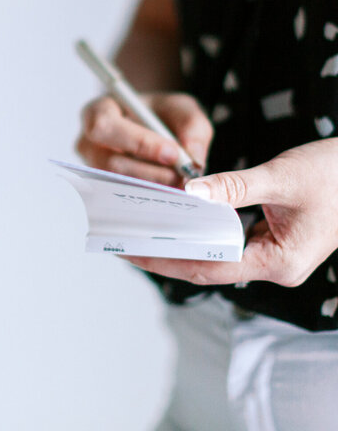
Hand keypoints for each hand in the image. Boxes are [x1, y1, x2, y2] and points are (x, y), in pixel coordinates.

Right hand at [76, 92, 212, 186]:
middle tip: (181, 175)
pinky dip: (152, 194)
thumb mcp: (181, 108)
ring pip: (119, 184)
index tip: (172, 153)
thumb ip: (191, 126)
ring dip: (153, 185)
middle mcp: (89, 141)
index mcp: (99, 110)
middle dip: (150, 173)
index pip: (106, 127)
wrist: (153, 126)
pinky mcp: (105, 186)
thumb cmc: (160, 113)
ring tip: (180, 182)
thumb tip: (193, 159)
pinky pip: (125, 195)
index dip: (138, 142)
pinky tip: (170, 189)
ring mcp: (94, 167)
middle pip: (109, 163)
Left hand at [126, 139, 337, 286]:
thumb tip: (189, 192)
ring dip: (180, 243)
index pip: (209, 267)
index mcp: (280, 262)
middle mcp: (275, 266)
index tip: (133, 251)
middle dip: (166, 255)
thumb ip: (233, 186)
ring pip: (215, 255)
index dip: (167, 260)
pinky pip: (226, 242)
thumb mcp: (280, 176)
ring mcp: (274, 255)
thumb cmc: (333, 174)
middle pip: (208, 266)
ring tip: (140, 230)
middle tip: (125, 240)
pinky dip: (200, 232)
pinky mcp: (271, 241)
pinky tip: (176, 218)